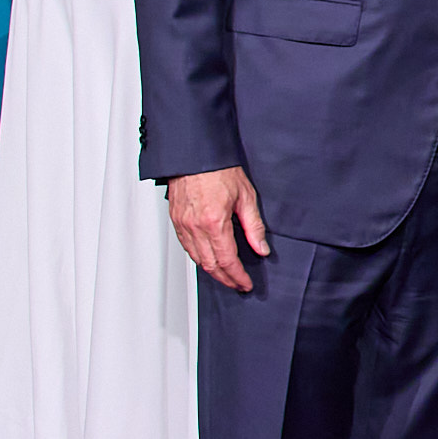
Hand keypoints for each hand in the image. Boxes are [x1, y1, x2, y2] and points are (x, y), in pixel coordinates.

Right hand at [167, 166, 269, 291]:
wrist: (195, 154)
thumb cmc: (219, 169)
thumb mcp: (246, 196)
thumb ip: (254, 226)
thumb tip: (261, 248)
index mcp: (214, 222)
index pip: (228, 260)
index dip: (237, 276)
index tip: (245, 283)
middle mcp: (195, 227)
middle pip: (210, 265)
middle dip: (225, 279)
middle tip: (237, 284)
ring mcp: (183, 225)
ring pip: (196, 259)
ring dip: (211, 271)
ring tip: (225, 275)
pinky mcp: (176, 221)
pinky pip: (186, 247)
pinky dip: (198, 258)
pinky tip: (208, 258)